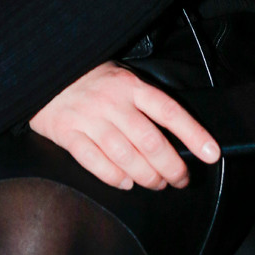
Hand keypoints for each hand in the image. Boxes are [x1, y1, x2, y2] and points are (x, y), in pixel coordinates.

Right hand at [30, 62, 220, 191]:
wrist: (43, 71)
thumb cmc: (89, 79)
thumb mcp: (120, 78)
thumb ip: (143, 101)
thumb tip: (176, 136)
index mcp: (129, 84)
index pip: (168, 110)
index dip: (193, 133)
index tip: (211, 154)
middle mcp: (112, 102)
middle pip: (150, 141)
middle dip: (172, 167)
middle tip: (180, 179)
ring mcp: (88, 117)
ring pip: (126, 156)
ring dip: (147, 176)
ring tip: (156, 183)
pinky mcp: (67, 133)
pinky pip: (95, 162)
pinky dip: (114, 177)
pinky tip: (126, 182)